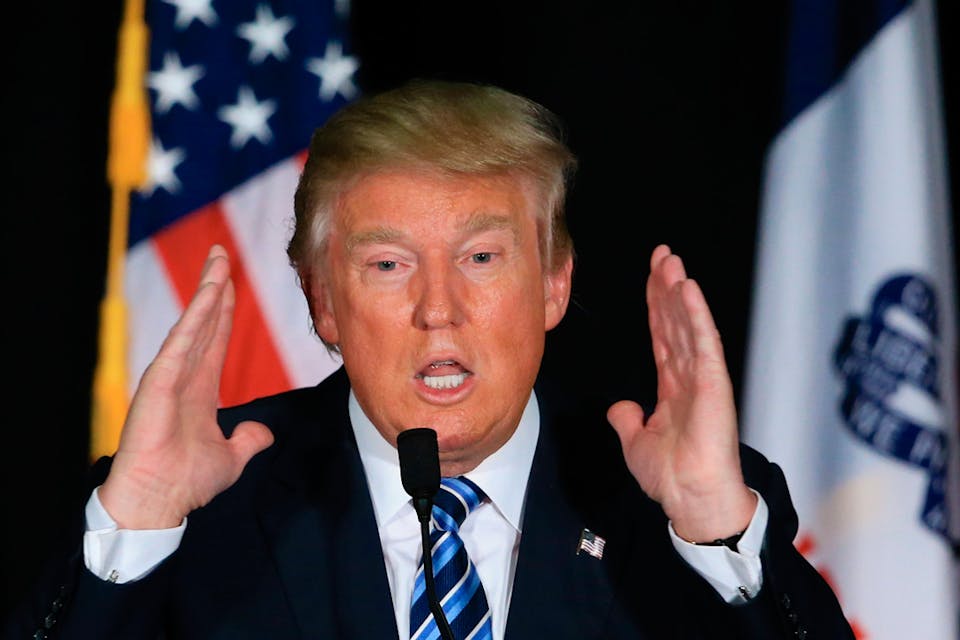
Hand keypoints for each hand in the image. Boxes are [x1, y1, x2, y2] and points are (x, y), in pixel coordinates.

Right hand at [99, 245, 273, 528]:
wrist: (158, 503)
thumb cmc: (185, 482)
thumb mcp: (231, 457)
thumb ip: (247, 441)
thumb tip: (262, 433)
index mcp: (200, 390)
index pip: (216, 339)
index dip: (223, 310)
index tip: (230, 281)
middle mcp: (184, 376)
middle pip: (204, 322)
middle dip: (214, 287)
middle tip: (221, 253)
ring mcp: (170, 377)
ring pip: (193, 325)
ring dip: (207, 292)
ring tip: (219, 261)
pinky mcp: (159, 383)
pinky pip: (181, 343)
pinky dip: (195, 318)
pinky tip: (209, 294)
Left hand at [607, 244, 754, 541]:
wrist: (691, 500)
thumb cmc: (672, 477)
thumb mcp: (637, 443)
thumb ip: (629, 420)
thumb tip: (620, 407)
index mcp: (673, 388)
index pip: (662, 336)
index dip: (656, 306)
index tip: (652, 277)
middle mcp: (689, 376)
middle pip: (675, 322)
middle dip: (667, 288)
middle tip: (662, 255)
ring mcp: (703, 378)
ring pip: (688, 324)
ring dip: (678, 292)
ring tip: (670, 262)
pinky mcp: (714, 384)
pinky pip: (703, 342)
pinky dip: (695, 315)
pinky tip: (686, 289)